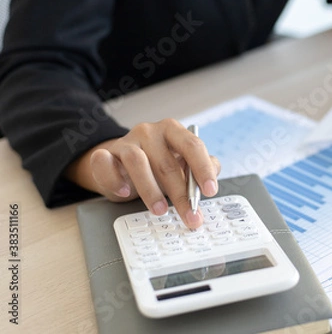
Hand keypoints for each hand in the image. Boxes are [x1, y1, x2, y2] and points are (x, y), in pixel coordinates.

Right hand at [65, 119, 220, 228]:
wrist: (119, 163)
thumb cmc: (155, 164)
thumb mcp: (180, 164)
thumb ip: (200, 167)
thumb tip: (213, 174)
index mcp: (172, 131)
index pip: (193, 146)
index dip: (203, 169)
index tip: (210, 191)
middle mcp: (149, 132)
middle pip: (167, 162)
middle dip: (181, 194)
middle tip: (190, 215)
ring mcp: (125, 142)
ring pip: (137, 162)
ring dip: (151, 190)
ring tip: (160, 211)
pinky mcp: (103, 154)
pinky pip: (104, 164)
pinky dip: (115, 179)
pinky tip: (125, 193)